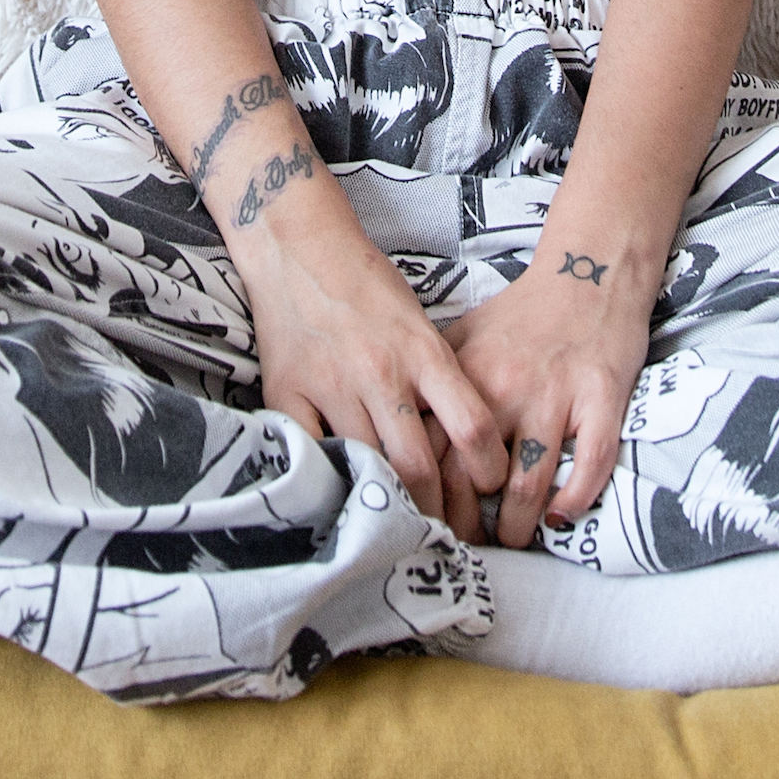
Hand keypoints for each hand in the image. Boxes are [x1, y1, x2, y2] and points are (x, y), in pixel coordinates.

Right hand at [235, 216, 506, 531]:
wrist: (300, 246)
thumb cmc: (367, 284)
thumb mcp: (421, 324)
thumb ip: (440, 378)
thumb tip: (469, 441)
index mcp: (423, 352)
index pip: (472, 427)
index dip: (488, 470)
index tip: (491, 487)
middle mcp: (381, 373)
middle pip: (420, 466)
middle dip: (440, 511)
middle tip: (451, 531)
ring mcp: (332, 386)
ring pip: (371, 468)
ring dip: (392, 506)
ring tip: (407, 527)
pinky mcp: (288, 394)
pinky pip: (313, 455)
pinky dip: (331, 482)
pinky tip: (346, 499)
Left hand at [441, 241, 651, 547]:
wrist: (588, 274)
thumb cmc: (522, 314)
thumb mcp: (463, 339)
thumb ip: (433, 385)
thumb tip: (397, 432)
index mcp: (464, 377)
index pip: (431, 452)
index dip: (426, 498)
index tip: (424, 523)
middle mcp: (505, 389)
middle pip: (474, 477)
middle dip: (468, 523)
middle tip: (468, 545)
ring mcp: (555, 396)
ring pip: (528, 482)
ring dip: (517, 523)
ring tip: (511, 538)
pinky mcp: (601, 398)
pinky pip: (590, 464)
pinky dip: (575, 498)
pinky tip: (562, 516)